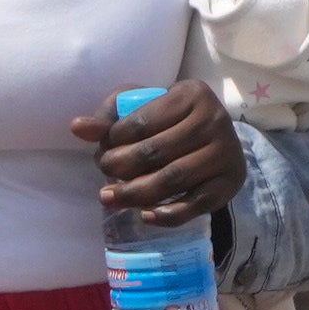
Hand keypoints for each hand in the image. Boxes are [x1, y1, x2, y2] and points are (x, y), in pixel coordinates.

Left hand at [76, 86, 237, 230]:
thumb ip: (108, 118)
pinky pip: (196, 204)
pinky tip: (145, 215)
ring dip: (135, 194)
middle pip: (155, 152)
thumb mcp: (140, 109)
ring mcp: (226, 152)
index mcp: (191, 94)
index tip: (103, 150)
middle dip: (120, 168)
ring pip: (172, 179)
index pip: (141, 122)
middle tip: (104, 176)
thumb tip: (77, 128)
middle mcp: (214, 119)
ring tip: (110, 198)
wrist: (214, 141)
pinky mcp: (231, 182)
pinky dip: (167, 214)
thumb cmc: (170, 121)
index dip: (113, 140)